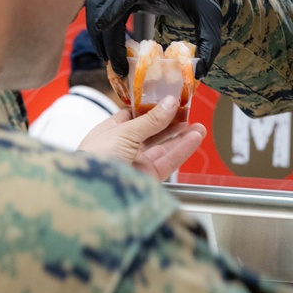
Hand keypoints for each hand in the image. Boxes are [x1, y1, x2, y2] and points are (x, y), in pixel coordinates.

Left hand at [78, 96, 205, 179]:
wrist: (93, 192)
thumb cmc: (96, 159)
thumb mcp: (124, 131)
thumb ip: (151, 119)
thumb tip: (169, 102)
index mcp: (110, 132)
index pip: (133, 116)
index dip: (151, 108)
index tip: (169, 100)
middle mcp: (123, 148)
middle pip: (151, 132)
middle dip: (170, 122)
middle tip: (187, 113)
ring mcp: (136, 164)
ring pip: (162, 148)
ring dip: (180, 137)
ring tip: (199, 126)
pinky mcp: (147, 179)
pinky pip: (168, 162)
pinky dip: (182, 151)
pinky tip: (194, 139)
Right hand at [85, 0, 221, 77]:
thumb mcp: (210, 18)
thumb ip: (209, 44)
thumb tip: (199, 73)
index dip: (110, 14)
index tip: (104, 37)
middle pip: (101, 3)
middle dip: (102, 37)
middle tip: (115, 66)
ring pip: (93, 1)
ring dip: (94, 30)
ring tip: (108, 58)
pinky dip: (89, 15)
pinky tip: (94, 37)